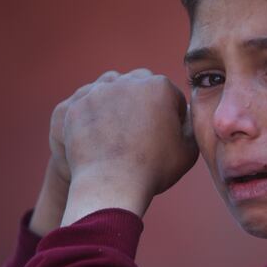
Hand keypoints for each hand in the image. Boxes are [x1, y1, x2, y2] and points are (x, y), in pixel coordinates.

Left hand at [58, 69, 197, 224]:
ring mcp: (97, 91)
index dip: (172, 117)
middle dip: (143, 103)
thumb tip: (187, 115)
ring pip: (112, 91)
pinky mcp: (75, 105)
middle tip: (142, 131)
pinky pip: (87, 106)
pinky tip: (99, 136)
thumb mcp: (187, 151)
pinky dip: (92, 118)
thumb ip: (191, 127)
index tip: (166, 136)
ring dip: (117, 105)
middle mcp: (128, 81)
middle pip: (140, 86)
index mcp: (160, 87)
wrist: (111, 185)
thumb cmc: (153, 170)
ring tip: (118, 133)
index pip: (170, 96)